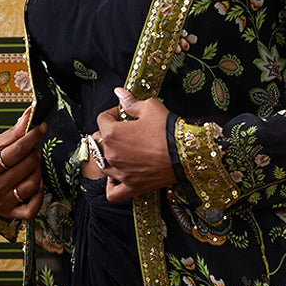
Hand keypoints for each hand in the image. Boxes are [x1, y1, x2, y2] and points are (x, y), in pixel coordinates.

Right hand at [0, 109, 43, 220]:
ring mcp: (3, 203)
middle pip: (27, 166)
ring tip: (31, 164)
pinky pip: (34, 207)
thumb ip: (12, 134)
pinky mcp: (11, 214)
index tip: (40, 128)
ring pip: (33, 184)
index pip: (16, 151)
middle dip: (33, 153)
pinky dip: (39, 194)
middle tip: (31, 148)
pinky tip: (34, 183)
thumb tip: (29, 117)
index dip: (31, 137)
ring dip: (38, 170)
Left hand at [94, 86, 176, 201]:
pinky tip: (116, 177)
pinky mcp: (132, 186)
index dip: (112, 113)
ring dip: (107, 156)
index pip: (102, 119)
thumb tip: (119, 92)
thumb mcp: (151, 107)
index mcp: (112, 133)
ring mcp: (121, 173)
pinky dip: (111, 185)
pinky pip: (113, 193)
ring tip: (120, 151)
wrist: (186, 153)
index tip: (122, 113)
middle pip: (99, 142)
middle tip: (125, 130)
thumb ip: (131, 102)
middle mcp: (112, 154)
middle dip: (109, 133)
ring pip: (102, 165)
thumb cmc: (168, 130)